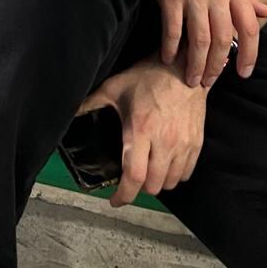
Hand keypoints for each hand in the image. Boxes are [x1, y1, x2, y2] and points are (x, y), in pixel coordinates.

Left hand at [77, 57, 207, 205]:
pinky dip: (174, 176)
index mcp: (140, 130)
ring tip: (147, 173)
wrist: (183, 67)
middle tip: (130, 179)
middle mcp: (164, 141)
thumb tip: (70, 111)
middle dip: (138, 189)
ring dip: (156, 183)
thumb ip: (91, 103)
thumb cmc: (148, 76)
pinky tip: (164, 166)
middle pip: (151, 185)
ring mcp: (182, 144)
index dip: (123, 195)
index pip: (134, 176)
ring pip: (169, 182)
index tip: (114, 200)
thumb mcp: (114, 87)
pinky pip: (185, 173)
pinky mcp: (196, 143)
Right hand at [155, 0, 266, 87]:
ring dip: (195, 63)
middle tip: (210, 82)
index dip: (250, 54)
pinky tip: (168, 58)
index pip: (249, 28)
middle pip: (223, 40)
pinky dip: (171, 47)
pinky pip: (173, 28)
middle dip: (216, 66)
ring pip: (199, 39)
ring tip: (191, 79)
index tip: (244, 72)